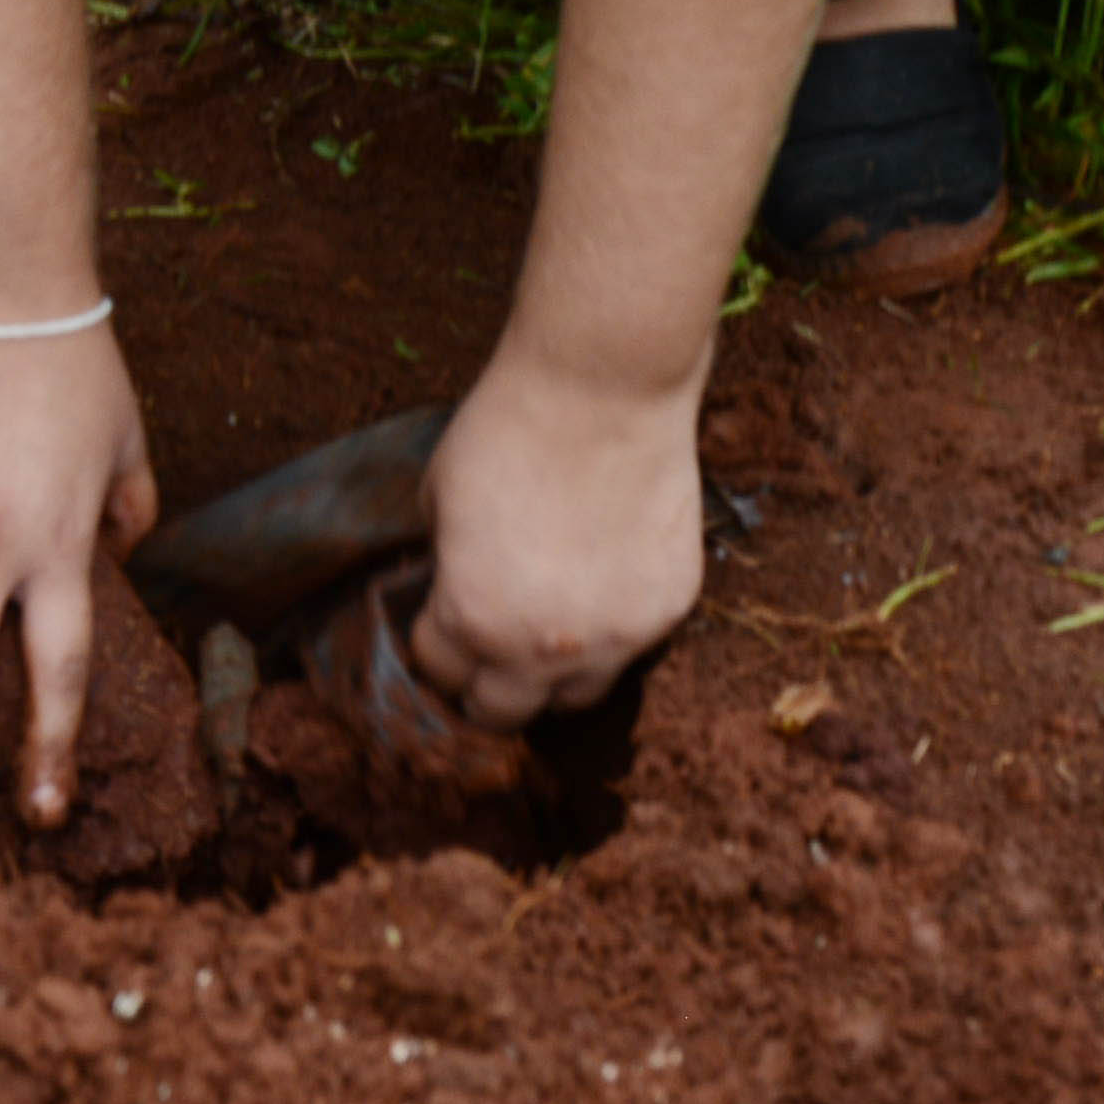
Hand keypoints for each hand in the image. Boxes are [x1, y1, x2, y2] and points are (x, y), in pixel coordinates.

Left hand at [409, 352, 705, 728]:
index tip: (440, 634)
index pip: (442, 672)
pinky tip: (600, 587)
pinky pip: (633, 647)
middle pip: (504, 712)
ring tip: (546, 636)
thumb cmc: (508, 429)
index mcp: (473, 618)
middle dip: (485, 690)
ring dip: (553, 677)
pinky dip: (610, 631)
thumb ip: (444, 560)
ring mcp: (615, 637)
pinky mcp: (669, 611)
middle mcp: (543, 648)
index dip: (434, 650)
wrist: (603, 390)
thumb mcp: (438, 496)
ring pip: (577, 697)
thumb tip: (448, 579)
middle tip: (484, 661)